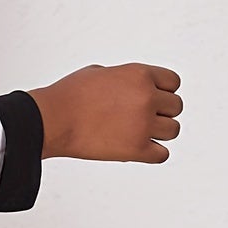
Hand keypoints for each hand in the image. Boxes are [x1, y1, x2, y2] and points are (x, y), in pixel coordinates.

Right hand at [28, 63, 181, 162]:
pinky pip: (162, 154)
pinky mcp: (136, 149)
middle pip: (176, 107)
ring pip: (173, 131)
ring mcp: (143, 124)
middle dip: (161, 112)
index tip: (152, 100)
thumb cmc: (68, 97)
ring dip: (160, 133)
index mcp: (140, 74)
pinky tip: (140, 150)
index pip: (173, 82)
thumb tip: (129, 88)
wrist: (52, 120)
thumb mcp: (101, 73)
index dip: (163, 92)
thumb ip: (124, 79)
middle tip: (144, 119)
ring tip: (142, 135)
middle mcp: (146, 97)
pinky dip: (153, 154)